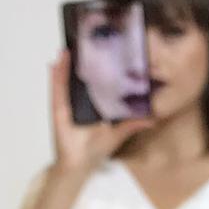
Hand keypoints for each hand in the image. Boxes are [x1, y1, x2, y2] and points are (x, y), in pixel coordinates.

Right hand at [50, 51, 150, 177]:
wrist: (79, 165)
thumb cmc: (95, 151)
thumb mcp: (118, 133)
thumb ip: (133, 123)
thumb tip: (152, 118)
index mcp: (92, 105)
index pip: (95, 83)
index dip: (98, 68)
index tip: (102, 51)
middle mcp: (78, 102)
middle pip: (80, 78)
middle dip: (80, 62)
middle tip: (83, 42)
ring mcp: (67, 104)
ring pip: (66, 80)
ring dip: (66, 64)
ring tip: (68, 47)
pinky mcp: (59, 110)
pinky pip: (57, 90)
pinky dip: (56, 76)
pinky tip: (56, 62)